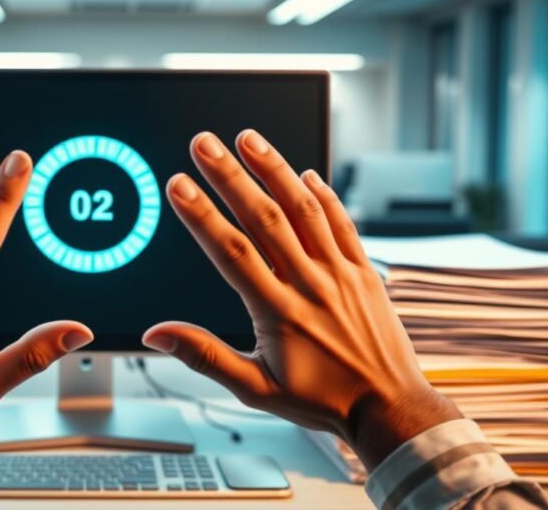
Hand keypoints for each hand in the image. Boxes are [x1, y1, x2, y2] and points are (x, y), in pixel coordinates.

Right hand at [142, 130, 459, 469]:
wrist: (390, 408)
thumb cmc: (322, 401)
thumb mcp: (254, 388)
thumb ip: (204, 356)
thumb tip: (157, 334)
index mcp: (277, 313)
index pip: (232, 253)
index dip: (202, 215)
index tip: (179, 184)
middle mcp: (309, 285)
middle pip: (264, 219)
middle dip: (230, 176)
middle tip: (204, 143)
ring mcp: (340, 274)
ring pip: (304, 210)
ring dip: (274, 170)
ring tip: (248, 138)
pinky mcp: (364, 271)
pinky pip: (342, 224)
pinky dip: (324, 196)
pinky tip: (305, 173)